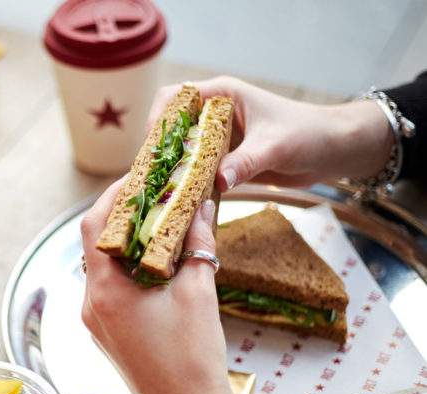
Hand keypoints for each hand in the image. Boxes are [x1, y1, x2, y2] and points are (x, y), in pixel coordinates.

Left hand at [80, 181, 259, 393]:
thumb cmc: (192, 357)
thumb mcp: (198, 291)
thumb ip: (196, 244)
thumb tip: (200, 206)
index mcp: (104, 290)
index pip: (94, 225)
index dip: (113, 195)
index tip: (138, 175)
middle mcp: (91, 304)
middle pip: (96, 244)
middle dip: (122, 214)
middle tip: (153, 192)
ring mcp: (97, 322)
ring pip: (104, 267)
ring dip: (127, 241)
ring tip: (159, 221)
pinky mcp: (110, 334)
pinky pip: (112, 289)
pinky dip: (131, 267)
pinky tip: (159, 260)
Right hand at [145, 76, 392, 190]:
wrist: (334, 151)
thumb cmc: (309, 134)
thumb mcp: (275, 146)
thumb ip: (245, 162)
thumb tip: (217, 181)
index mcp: (222, 96)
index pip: (175, 98)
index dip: (158, 120)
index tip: (152, 148)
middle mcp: (213, 117)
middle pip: (171, 130)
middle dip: (158, 153)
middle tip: (150, 179)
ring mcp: (217, 141)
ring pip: (180, 155)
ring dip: (171, 174)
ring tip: (160, 196)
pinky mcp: (223, 163)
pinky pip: (196, 174)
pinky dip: (188, 188)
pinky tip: (181, 206)